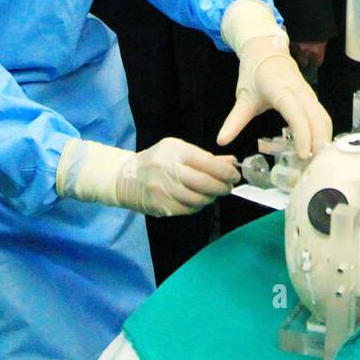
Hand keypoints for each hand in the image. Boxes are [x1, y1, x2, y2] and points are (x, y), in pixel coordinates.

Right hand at [56, 137, 239, 217]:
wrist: (124, 178)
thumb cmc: (156, 160)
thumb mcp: (177, 150)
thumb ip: (205, 157)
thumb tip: (232, 162)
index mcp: (175, 152)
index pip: (208, 163)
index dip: (226, 171)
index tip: (235, 175)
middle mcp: (169, 170)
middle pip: (206, 183)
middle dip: (222, 187)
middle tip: (228, 187)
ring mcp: (164, 191)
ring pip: (199, 199)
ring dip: (211, 198)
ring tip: (213, 193)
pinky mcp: (161, 207)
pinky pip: (188, 210)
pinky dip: (198, 206)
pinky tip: (199, 200)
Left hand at [219, 33, 331, 158]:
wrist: (267, 50)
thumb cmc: (255, 72)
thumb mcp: (244, 97)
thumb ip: (234, 121)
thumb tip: (221, 141)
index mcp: (282, 90)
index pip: (298, 114)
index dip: (303, 134)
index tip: (304, 154)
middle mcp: (300, 92)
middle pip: (318, 118)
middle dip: (319, 142)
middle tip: (312, 166)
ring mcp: (309, 94)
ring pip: (324, 118)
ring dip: (324, 139)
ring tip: (316, 162)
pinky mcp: (312, 98)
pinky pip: (322, 116)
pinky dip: (323, 132)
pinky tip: (316, 149)